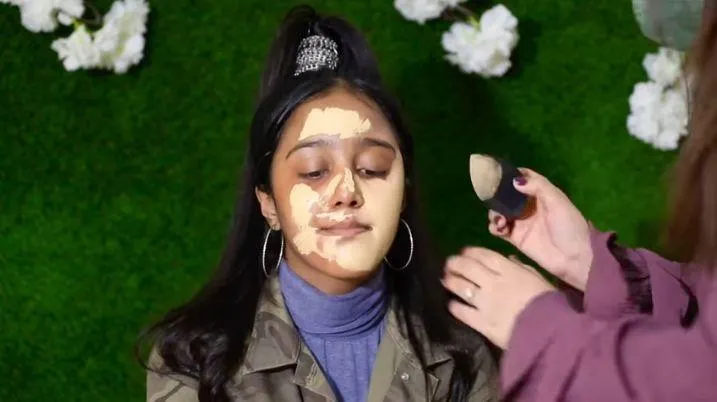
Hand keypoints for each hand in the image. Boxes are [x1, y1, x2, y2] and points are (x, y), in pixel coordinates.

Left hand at [442, 247, 554, 348]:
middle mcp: (493, 282)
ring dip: (450, 281)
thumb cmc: (550, 303)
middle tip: (449, 264)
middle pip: (467, 267)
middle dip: (455, 263)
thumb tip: (509, 259)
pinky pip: (461, 311)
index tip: (463, 252)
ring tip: (445, 280)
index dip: (470, 252)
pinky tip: (451, 304)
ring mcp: (485, 302)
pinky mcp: (481, 322)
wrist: (551, 331)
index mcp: (509, 270)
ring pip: (460, 286)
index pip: (483, 255)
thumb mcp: (539, 279)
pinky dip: (454, 306)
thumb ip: (523, 268)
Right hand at [489, 168, 592, 290]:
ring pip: (499, 211)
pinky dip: (494, 227)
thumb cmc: (569, 225)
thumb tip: (515, 181)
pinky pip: (498, 229)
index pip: (523, 178)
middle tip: (493, 201)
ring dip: (494, 212)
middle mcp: (528, 206)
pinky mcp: (515, 238)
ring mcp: (520, 222)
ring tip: (500, 220)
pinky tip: (499, 228)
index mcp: (540, 193)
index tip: (495, 174)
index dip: (510, 174)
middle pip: (506, 196)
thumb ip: (538, 187)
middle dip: (497, 196)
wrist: (574, 257)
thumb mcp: (557, 201)